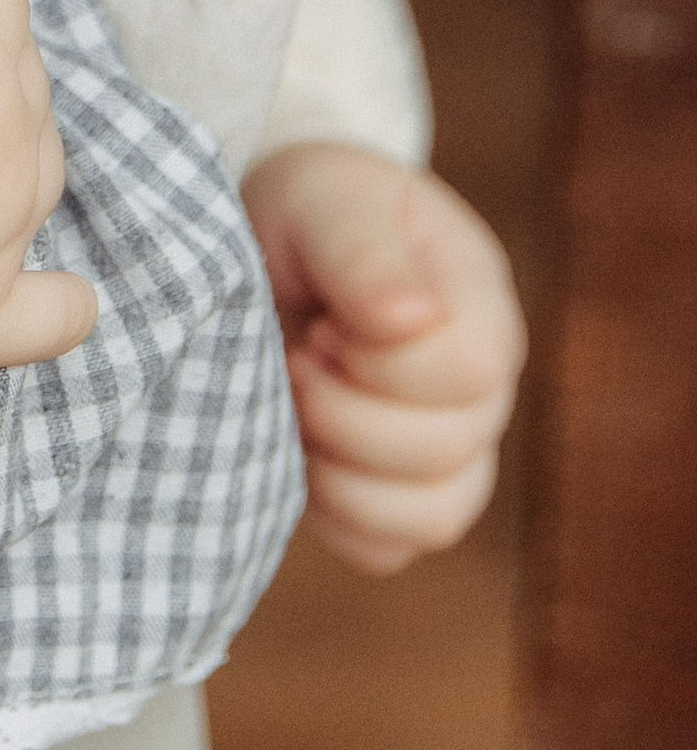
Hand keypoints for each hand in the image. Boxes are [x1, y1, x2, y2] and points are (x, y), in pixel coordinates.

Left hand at [243, 142, 524, 573]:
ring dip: (338, 470)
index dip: (382, 361)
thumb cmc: (308, 211)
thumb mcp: (325, 200)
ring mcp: (450, 451)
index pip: (471, 371)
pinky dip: (329, 513)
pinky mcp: (397, 497)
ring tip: (295, 403)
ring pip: (430, 518)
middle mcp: (481, 390)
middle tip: (298, 355)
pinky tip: (296, 449)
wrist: (269, 242)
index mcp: (479, 305)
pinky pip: (384, 549)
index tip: (324, 322)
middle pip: (447, 453)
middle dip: (344, 411)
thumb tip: (414, 320)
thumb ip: (364, 253)